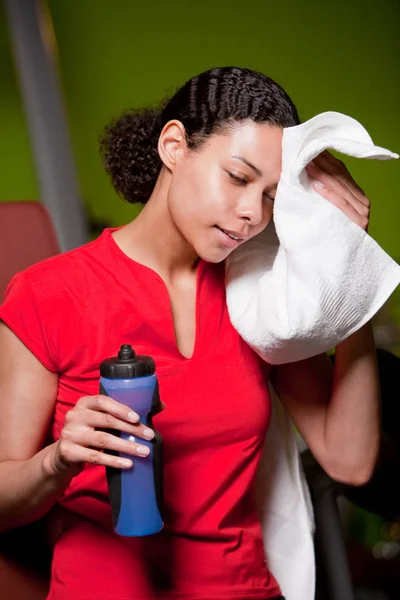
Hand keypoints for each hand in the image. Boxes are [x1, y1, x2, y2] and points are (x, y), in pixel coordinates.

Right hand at [48, 395, 163, 475]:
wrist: (63, 454)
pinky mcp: (68, 452)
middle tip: (149, 436)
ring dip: (126, 446)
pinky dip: (114, 461)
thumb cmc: (90, 432)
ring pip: (103, 440)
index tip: (138, 418)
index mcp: (84, 403)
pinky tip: (128, 464)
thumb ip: (124, 412)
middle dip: (130, 429)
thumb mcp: (100, 419)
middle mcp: (75, 416)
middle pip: (106, 421)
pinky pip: (95, 457)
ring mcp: (70, 434)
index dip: (121, 409)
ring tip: (143, 451)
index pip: (103, 401)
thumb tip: (160, 405)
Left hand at [305, 151, 369, 231]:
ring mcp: (363, 213)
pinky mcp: (358, 223)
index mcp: (357, 197)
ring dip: (322, 175)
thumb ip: (323, 194)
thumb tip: (308, 171)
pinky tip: (316, 185)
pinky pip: (341, 204)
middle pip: (340, 177)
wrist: (332, 263)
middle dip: (322, 164)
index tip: (309, 150)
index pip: (341, 172)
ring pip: (340, 188)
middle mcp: (363, 203)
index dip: (325, 160)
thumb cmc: (325, 236)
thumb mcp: (324, 211)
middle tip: (303, 154)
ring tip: (306, 165)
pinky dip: (328, 194)